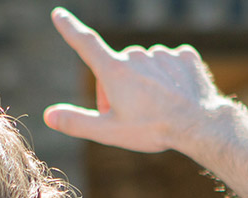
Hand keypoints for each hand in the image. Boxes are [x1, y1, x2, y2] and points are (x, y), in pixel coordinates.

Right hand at [44, 7, 233, 154]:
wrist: (198, 125)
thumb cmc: (152, 130)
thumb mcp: (108, 132)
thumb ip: (75, 122)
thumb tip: (49, 115)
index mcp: (114, 71)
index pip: (85, 44)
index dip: (70, 28)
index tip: (59, 14)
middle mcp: (136, 56)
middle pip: (118, 68)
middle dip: (118, 88)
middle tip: (130, 116)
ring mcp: (162, 55)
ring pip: (145, 66)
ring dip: (144, 83)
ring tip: (156, 108)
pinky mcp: (185, 57)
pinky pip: (170, 63)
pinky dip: (169, 77)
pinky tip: (175, 93)